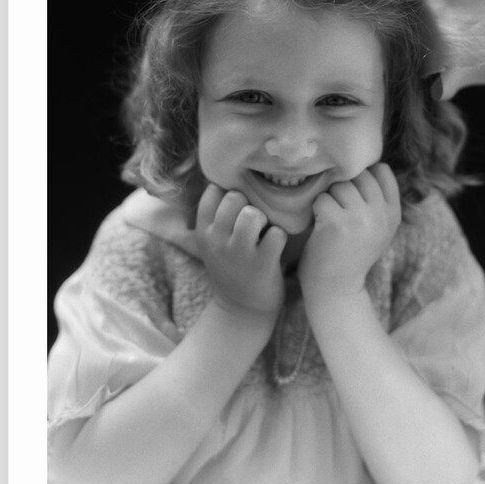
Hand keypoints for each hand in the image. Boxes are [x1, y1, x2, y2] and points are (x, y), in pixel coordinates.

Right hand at [195, 184, 287, 317]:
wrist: (243, 310)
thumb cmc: (233, 265)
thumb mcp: (214, 241)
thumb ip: (219, 213)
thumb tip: (233, 173)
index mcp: (203, 231)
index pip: (213, 191)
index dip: (230, 193)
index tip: (238, 206)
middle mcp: (217, 241)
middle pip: (235, 198)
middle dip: (250, 204)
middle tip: (255, 221)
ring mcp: (239, 253)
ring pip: (253, 213)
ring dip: (264, 218)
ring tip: (264, 231)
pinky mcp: (262, 264)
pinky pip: (276, 233)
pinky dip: (280, 237)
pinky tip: (276, 246)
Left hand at [298, 163, 400, 303]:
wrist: (335, 289)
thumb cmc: (349, 253)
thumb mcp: (377, 227)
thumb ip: (377, 198)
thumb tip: (368, 160)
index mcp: (394, 213)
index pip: (381, 170)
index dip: (362, 177)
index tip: (353, 198)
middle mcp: (382, 214)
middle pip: (358, 174)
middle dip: (343, 188)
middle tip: (338, 213)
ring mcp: (361, 218)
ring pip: (338, 185)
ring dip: (328, 200)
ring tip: (330, 222)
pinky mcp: (338, 222)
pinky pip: (321, 198)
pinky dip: (315, 211)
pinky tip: (320, 228)